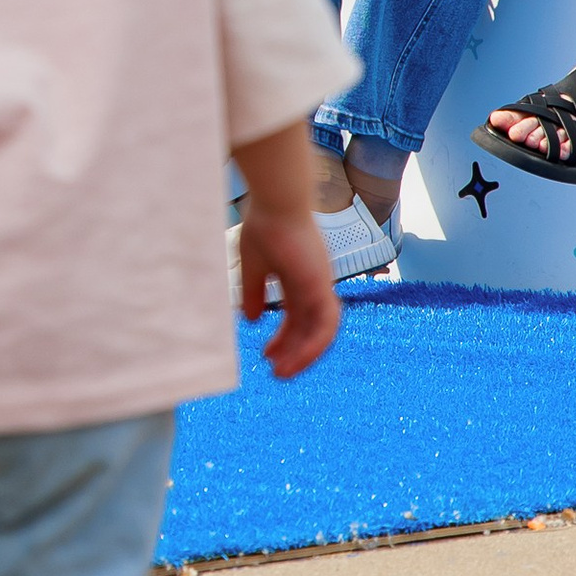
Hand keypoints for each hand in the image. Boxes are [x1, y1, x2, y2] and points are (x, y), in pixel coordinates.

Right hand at [236, 206, 341, 380]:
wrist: (276, 202)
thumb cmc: (264, 225)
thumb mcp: (253, 266)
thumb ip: (252, 292)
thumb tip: (249, 319)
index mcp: (300, 278)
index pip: (296, 317)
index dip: (284, 338)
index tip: (266, 355)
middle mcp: (315, 284)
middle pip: (309, 327)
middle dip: (294, 351)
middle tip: (276, 372)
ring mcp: (321, 285)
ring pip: (322, 331)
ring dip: (305, 355)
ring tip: (283, 373)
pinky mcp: (322, 286)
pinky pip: (326, 324)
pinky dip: (313, 345)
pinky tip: (294, 358)